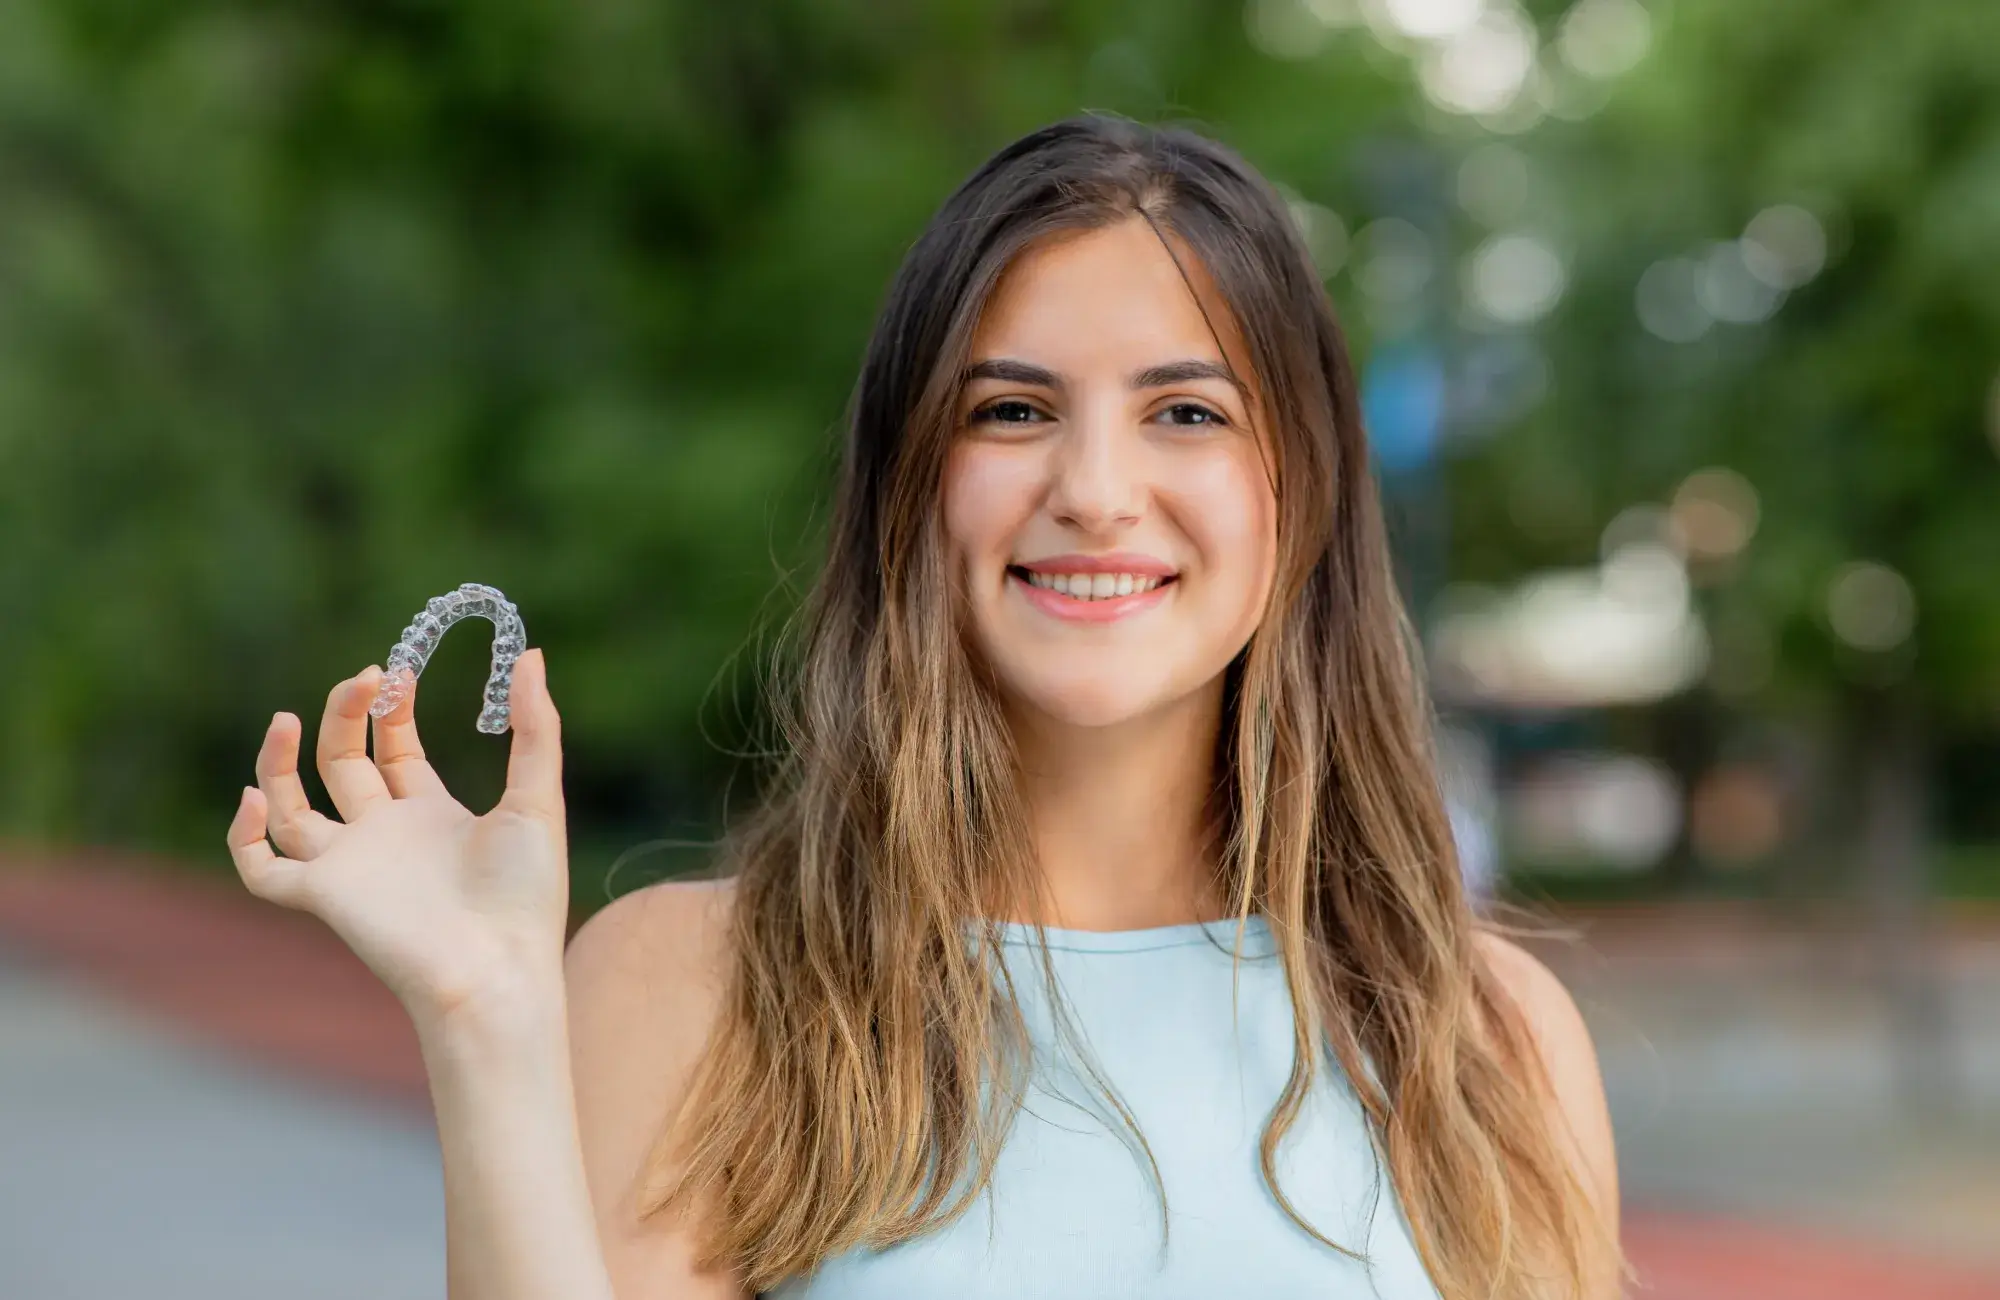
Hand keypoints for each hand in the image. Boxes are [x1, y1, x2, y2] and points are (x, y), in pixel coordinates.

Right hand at [226, 649, 569, 1026]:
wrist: (498, 967)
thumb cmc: (525, 894)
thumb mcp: (537, 797)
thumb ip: (536, 728)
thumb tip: (532, 654)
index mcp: (432, 814)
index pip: (395, 749)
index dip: (390, 708)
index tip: (395, 671)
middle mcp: (385, 836)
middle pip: (343, 764)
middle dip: (346, 716)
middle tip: (364, 678)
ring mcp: (349, 866)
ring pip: (290, 809)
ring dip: (277, 762)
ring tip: (284, 718)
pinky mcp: (322, 897)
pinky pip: (262, 869)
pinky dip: (244, 836)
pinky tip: (255, 796)